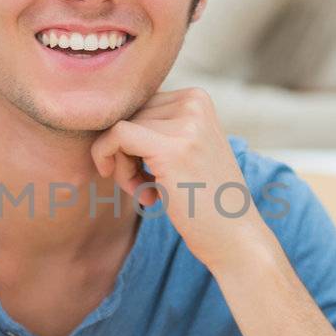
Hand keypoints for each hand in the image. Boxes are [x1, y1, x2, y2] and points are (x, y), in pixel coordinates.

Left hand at [91, 87, 261, 270]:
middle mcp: (193, 102)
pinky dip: (111, 163)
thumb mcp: (185, 149)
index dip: (132, 142)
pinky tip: (140, 193)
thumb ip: (155, 127)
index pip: (138, 106)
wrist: (235, 238)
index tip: (147, 174)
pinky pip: (115, 137)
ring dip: (123, 168)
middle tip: (145, 189)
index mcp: (196, 98)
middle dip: (125, 155)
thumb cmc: (203, 200)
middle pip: (127, 116)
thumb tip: (101, 115)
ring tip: (147, 193)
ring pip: (118, 129)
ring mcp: (184, 123)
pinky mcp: (169, 148)